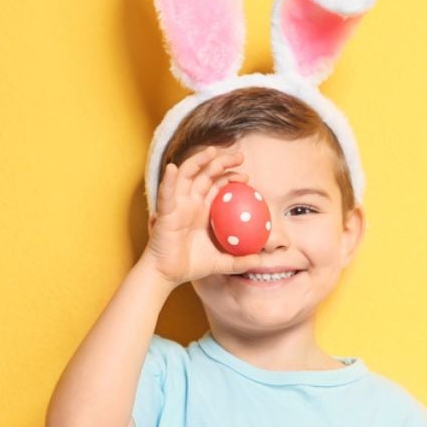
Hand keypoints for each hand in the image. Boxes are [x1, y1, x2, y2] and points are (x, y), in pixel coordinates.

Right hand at [143, 146, 262, 286]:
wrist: (168, 275)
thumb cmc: (192, 265)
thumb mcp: (223, 262)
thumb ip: (241, 260)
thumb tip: (261, 260)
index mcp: (203, 209)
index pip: (218, 185)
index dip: (231, 177)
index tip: (247, 177)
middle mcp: (190, 202)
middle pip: (206, 174)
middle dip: (222, 161)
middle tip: (240, 156)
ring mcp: (177, 205)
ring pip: (187, 175)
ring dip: (198, 161)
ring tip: (213, 151)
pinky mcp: (165, 212)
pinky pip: (166, 193)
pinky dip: (168, 179)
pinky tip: (172, 168)